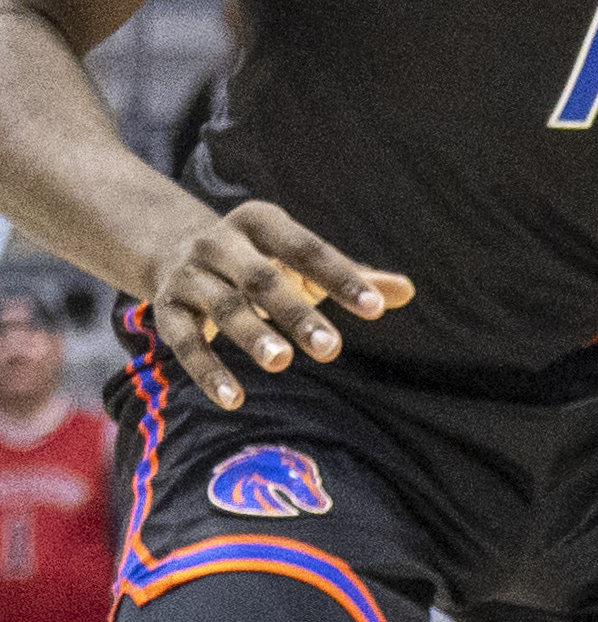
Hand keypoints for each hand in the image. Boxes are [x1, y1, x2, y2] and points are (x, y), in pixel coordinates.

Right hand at [138, 198, 401, 406]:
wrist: (171, 249)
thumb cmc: (260, 260)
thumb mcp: (300, 261)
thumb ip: (351, 276)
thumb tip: (407, 290)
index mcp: (260, 222)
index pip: (307, 249)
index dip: (341, 277)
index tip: (376, 309)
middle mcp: (219, 244)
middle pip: (261, 278)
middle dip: (296, 313)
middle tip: (332, 349)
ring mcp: (189, 275)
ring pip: (222, 306)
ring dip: (252, 334)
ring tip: (282, 362)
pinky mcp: (165, 308)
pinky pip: (184, 340)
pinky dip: (207, 370)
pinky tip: (234, 399)